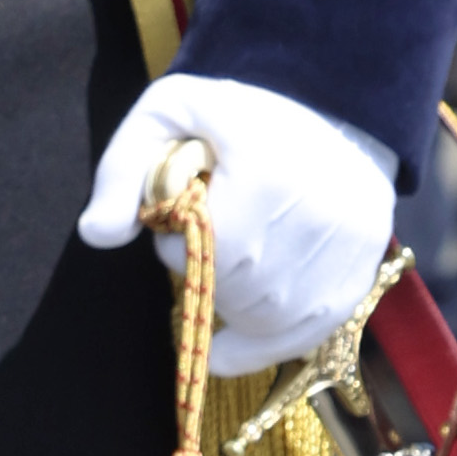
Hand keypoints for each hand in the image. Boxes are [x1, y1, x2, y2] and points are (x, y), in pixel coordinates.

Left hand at [79, 68, 397, 371]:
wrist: (338, 104)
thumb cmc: (245, 106)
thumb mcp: (169, 111)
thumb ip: (123, 168)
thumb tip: (97, 234)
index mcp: (265, 181)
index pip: (191, 249)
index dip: (176, 234)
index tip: (192, 202)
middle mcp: (312, 228)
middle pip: (227, 291)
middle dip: (203, 268)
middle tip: (215, 226)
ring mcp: (343, 258)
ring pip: (262, 319)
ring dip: (230, 303)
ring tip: (234, 255)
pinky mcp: (358, 278)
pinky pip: (303, 335)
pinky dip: (262, 345)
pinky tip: (224, 351)